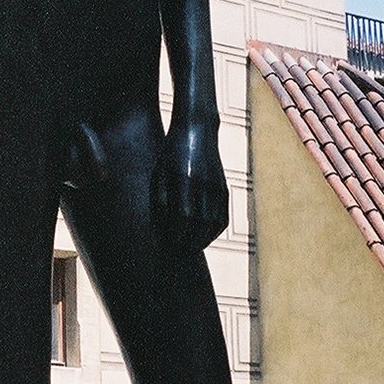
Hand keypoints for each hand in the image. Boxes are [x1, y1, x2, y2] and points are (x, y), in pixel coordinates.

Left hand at [151, 119, 227, 254]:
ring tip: (188, 248)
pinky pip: (223, 218)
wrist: (197, 131)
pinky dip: (214, 232)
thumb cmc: (170, 155)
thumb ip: (159, 202)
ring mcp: (218, 187)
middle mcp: (204, 184)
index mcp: (184, 179)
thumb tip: (161, 232)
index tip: (165, 243)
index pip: (183, 216)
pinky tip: (202, 237)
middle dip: (188, 243)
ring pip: (214, 224)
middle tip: (176, 251)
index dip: (175, 234)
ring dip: (202, 241)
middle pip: (200, 224)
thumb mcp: (159, 174)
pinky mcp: (224, 189)